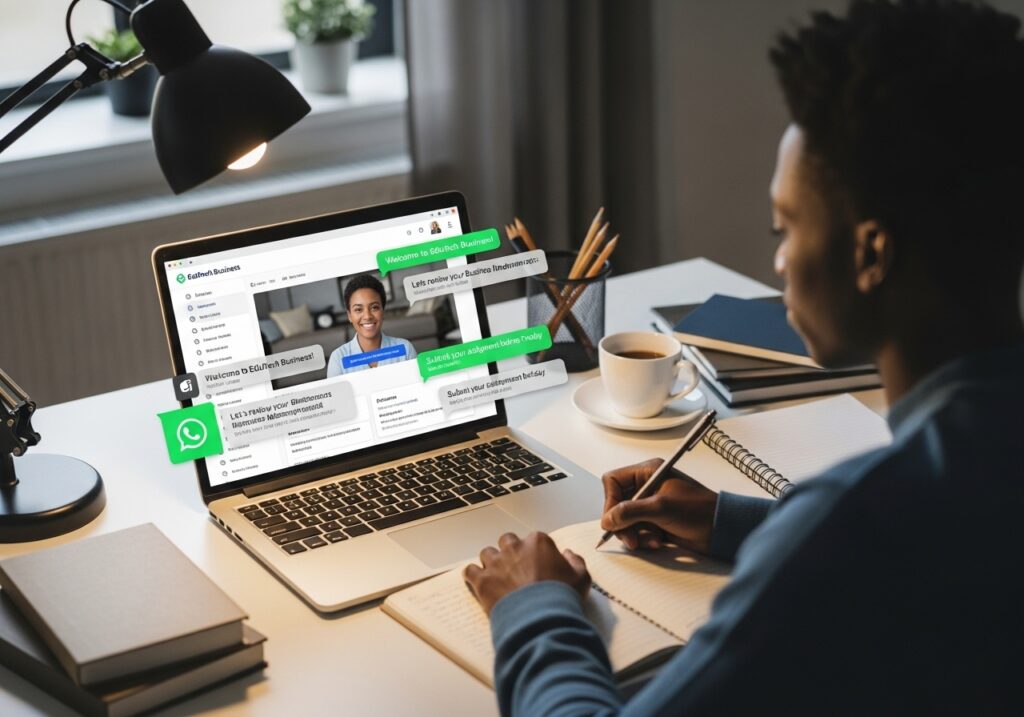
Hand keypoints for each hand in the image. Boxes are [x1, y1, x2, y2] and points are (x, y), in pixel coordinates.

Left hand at [464, 532, 590, 614]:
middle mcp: (515, 548)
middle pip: (507, 541)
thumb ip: (575, 561)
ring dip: (491, 563)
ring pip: (487, 553)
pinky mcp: (483, 580)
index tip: (537, 564)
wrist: (542, 619)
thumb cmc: (561, 597)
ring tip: (497, 577)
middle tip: (516, 568)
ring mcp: (497, 563)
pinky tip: (477, 582)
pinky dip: (473, 576)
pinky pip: (469, 571)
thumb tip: (568, 554)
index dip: (534, 553)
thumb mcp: (581, 577)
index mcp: (538, 542)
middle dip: (510, 552)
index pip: (533, 539)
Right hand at [600, 458, 717, 553]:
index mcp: (648, 472)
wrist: (722, 529)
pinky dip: (644, 539)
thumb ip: (631, 512)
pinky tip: (658, 542)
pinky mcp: (656, 521)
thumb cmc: (699, 510)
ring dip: (634, 534)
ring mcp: (650, 505)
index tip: (613, 519)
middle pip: (617, 504)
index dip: (610, 501)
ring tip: (650, 541)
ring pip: (625, 520)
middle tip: (630, 538)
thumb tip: (607, 520)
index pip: (613, 481)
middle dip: (622, 524)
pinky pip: (637, 531)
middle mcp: (646, 486)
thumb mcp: (661, 508)